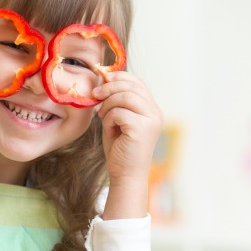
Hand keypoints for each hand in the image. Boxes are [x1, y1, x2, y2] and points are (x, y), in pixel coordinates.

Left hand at [93, 71, 162, 218]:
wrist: (124, 174)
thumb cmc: (119, 148)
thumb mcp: (116, 119)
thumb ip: (115, 101)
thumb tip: (103, 79)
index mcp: (151, 109)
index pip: (137, 83)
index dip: (119, 76)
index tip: (102, 78)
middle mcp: (156, 113)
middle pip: (131, 86)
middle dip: (109, 88)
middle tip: (95, 96)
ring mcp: (152, 120)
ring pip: (125, 97)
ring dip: (108, 105)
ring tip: (102, 117)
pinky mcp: (143, 128)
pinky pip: (120, 112)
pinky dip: (109, 120)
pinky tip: (110, 131)